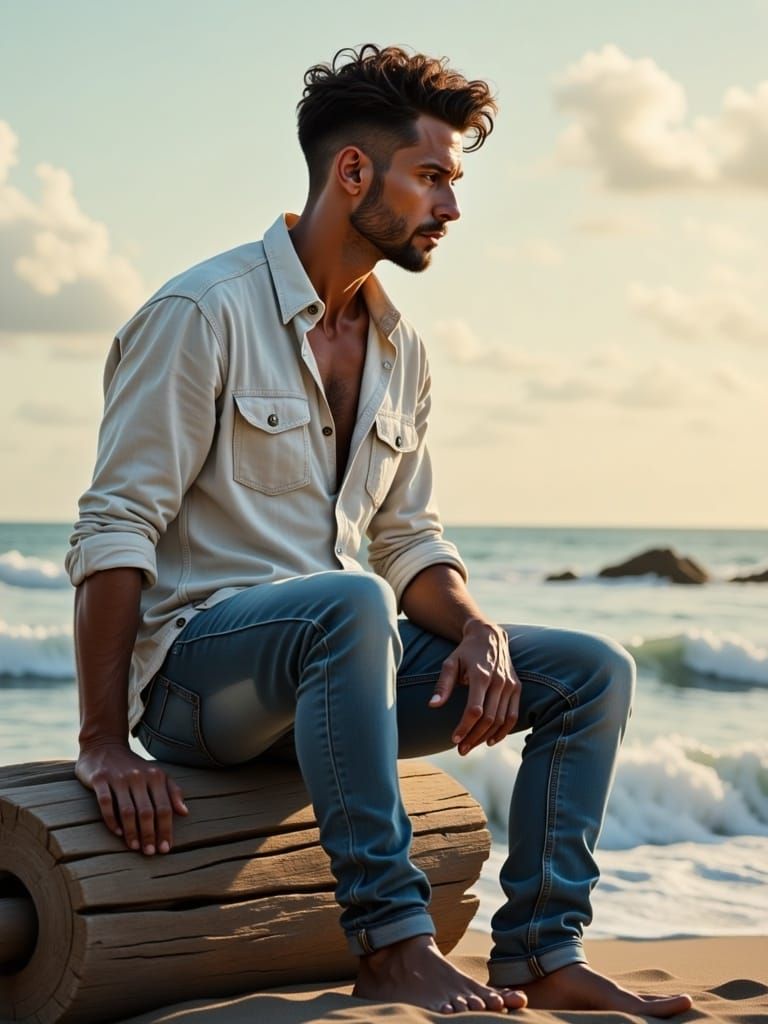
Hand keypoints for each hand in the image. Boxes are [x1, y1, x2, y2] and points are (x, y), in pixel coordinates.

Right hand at [75, 742, 187, 854]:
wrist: (104, 746)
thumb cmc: (133, 767)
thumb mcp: (156, 774)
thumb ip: (172, 791)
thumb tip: (185, 812)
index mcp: (156, 776)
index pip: (165, 807)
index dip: (166, 829)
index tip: (166, 848)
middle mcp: (139, 777)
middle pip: (148, 811)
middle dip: (150, 834)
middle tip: (150, 853)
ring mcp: (119, 778)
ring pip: (128, 810)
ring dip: (132, 831)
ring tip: (135, 847)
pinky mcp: (100, 779)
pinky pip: (106, 803)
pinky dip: (112, 820)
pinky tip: (117, 833)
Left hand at [428, 619, 520, 755]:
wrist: (490, 635)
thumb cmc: (466, 652)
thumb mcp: (450, 663)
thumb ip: (443, 685)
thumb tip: (433, 705)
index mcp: (481, 675)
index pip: (475, 709)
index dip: (464, 727)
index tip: (453, 739)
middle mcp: (499, 681)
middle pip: (489, 718)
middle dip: (473, 737)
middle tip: (460, 749)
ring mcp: (510, 685)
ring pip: (501, 720)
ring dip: (486, 737)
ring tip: (471, 746)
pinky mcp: (517, 687)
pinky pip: (513, 715)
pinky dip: (503, 731)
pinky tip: (490, 740)